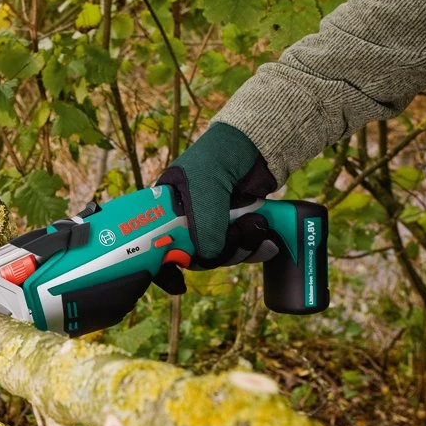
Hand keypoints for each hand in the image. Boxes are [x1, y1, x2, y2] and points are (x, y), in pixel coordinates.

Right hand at [156, 122, 277, 270]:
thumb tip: (210, 259)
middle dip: (216, 255)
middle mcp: (187, 219)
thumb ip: (203, 229)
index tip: (176, 281)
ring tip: (255, 228)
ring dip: (241, 249)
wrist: (257, 144)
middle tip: (231, 243)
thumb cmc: (218, 158)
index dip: (164, 265)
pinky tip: (267, 241)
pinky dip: (255, 247)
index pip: (157, 245)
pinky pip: (241, 248)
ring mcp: (213, 222)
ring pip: (220, 255)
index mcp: (166, 208)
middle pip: (194, 256)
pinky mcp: (237, 225)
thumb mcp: (203, 193)